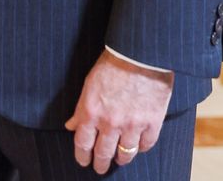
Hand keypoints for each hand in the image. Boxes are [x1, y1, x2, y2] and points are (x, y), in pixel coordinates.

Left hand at [64, 50, 173, 173]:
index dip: (82, 156)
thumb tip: (70, 125)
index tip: (83, 161)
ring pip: (125, 154)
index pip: (83, 143)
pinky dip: (141, 147)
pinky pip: (145, 145)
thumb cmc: (112, 64)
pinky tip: (137, 146)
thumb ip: (81, 108)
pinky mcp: (152, 123)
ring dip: (120, 159)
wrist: (139, 54)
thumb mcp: (89, 83)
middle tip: (99, 168)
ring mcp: (132, 125)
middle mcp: (110, 122)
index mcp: (92, 111)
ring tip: (118, 160)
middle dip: (100, 164)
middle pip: (103, 153)